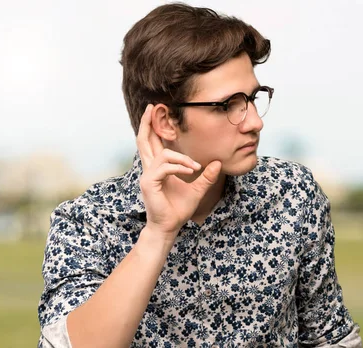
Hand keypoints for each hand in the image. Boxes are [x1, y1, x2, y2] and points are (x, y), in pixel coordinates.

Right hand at [136, 104, 221, 242]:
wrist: (169, 227)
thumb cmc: (178, 209)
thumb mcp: (197, 190)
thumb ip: (206, 177)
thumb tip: (218, 163)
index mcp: (158, 168)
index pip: (152, 143)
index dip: (152, 127)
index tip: (156, 111)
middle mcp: (150, 169)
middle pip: (144, 140)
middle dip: (147, 123)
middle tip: (152, 107)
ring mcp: (147, 175)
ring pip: (162, 154)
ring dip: (182, 157)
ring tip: (195, 167)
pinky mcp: (148, 183)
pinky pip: (165, 167)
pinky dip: (179, 166)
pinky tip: (191, 171)